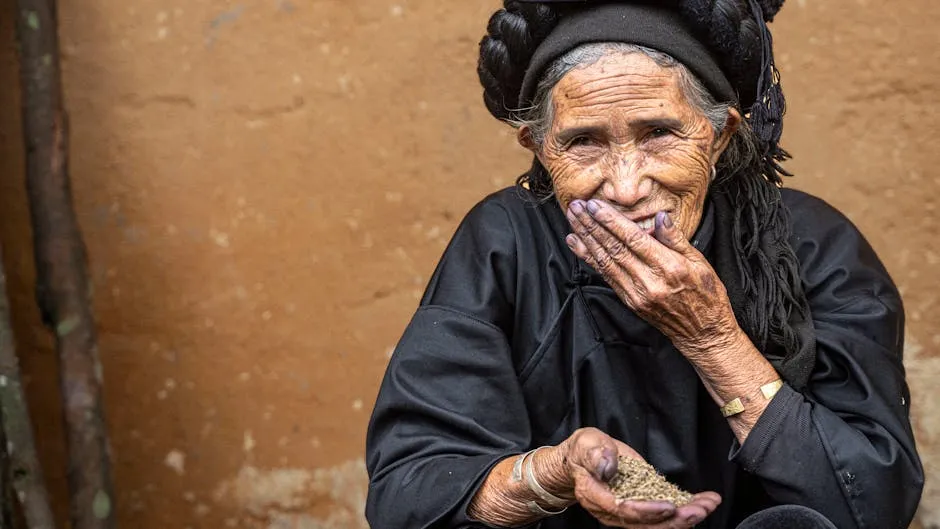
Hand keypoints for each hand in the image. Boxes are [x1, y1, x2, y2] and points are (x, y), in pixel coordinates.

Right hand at [560, 428, 719, 527]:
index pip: (622, 509)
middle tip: (700, 509)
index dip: (647, 511)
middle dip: (676, 519)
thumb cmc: (583, 451)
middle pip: (645, 523)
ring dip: (686, 516)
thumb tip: (608, 467)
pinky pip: (664, 513)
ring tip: (708, 504)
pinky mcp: (641, 505)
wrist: (581, 460)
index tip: (669, 506)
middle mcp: (611, 510)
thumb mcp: (585, 443)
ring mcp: (627, 512)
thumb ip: (595, 454)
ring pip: (658, 523)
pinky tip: (705, 501)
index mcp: (595, 495)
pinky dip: (686, 508)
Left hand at [565, 199, 737, 352]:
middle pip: (613, 248)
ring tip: (572, 219)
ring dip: (586, 238)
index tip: (595, 205)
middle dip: (591, 225)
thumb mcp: (701, 263)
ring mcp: (636, 293)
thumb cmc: (706, 295)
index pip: (633, 239)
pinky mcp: (629, 301)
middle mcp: (649, 281)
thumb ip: (677, 239)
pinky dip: (589, 257)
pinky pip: (605, 275)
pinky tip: (577, 243)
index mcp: (669, 267)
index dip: (611, 221)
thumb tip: (660, 216)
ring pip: (605, 260)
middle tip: (576, 206)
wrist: (702, 333)